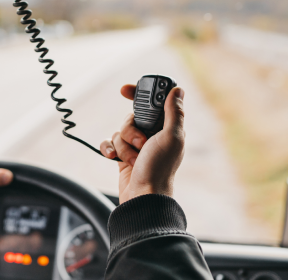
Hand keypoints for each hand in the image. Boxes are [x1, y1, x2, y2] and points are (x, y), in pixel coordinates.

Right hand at [100, 85, 184, 203]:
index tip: (124, 90)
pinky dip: (109, 150)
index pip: (152, 103)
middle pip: (131, 117)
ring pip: (119, 131)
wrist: (143, 197)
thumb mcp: (171, 137)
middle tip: (141, 143)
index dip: (139, 94)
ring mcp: (136, 147)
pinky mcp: (123, 157)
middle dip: (131, 130)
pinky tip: (114, 158)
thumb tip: (177, 90)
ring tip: (134, 159)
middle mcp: (152, 136)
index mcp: (166, 128)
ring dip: (124, 145)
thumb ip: (174, 112)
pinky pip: (109, 144)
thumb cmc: (159, 169)